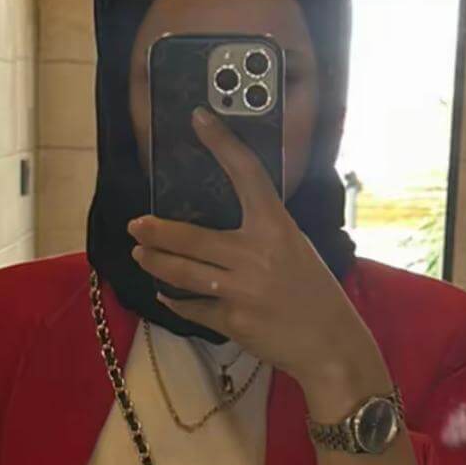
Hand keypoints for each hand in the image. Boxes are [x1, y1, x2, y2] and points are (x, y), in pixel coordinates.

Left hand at [127, 105, 377, 386]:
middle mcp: (255, 255)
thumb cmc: (315, 294)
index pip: (246, 174)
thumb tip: (226, 224)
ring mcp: (241, 290)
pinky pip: (193, 307)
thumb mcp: (296, 249)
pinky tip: (165, 294)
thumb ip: (263, 233)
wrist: (330, 346)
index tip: (199, 119)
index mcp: (277, 228)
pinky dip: (176, 300)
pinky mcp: (232, 321)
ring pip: (181, 273)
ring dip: (154, 263)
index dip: (221, 143)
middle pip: (190, 238)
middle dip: (155, 232)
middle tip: (135, 226)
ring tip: (140, 256)